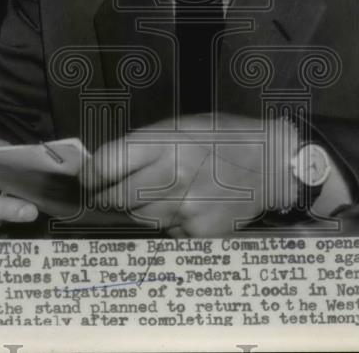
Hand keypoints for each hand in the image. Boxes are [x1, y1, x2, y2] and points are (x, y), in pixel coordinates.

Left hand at [84, 113, 298, 237]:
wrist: (271, 163)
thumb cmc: (223, 138)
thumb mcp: (181, 126)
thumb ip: (143, 146)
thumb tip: (102, 167)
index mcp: (166, 143)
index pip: (107, 165)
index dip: (91, 174)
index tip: (88, 178)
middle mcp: (173, 176)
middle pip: (116, 198)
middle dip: (109, 196)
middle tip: (113, 191)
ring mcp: (186, 208)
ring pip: (139, 218)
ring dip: (140, 210)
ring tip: (162, 193)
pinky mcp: (199, 231)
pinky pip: (166, 232)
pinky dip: (169, 222)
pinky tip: (186, 206)